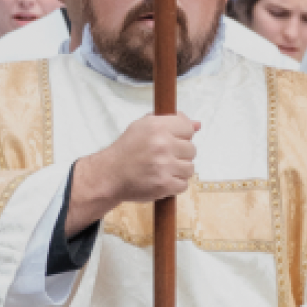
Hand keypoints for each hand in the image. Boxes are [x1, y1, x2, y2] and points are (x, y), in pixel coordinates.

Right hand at [67, 113, 200, 235]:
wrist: (109, 175)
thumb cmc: (127, 150)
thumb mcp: (144, 126)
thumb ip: (172, 122)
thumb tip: (198, 125)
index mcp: (158, 127)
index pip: (188, 128)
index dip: (182, 135)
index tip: (173, 141)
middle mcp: (163, 145)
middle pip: (192, 149)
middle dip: (181, 154)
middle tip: (164, 157)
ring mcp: (164, 166)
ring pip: (190, 168)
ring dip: (179, 170)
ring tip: (163, 169)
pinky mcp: (164, 184)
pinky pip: (183, 184)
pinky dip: (174, 184)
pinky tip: (162, 179)